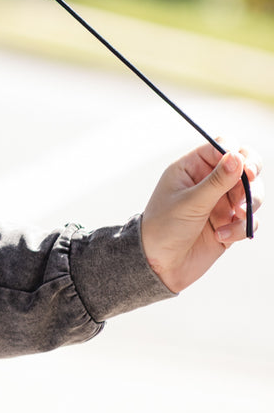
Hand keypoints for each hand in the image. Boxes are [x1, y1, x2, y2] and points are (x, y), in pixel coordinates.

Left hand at [140, 142, 261, 292]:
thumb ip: (217, 181)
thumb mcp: (190, 202)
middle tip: (250, 185)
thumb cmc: (164, 227)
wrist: (160, 265)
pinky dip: (241, 228)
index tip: (246, 167)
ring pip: (252, 193)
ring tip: (235, 217)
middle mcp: (209, 182)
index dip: (238, 153)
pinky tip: (222, 236)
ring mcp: (221, 203)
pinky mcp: (230, 224)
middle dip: (251, 177)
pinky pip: (249, 219)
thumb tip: (238, 156)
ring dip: (250, 204)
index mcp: (192, 168)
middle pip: (244, 167)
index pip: (222, 147)